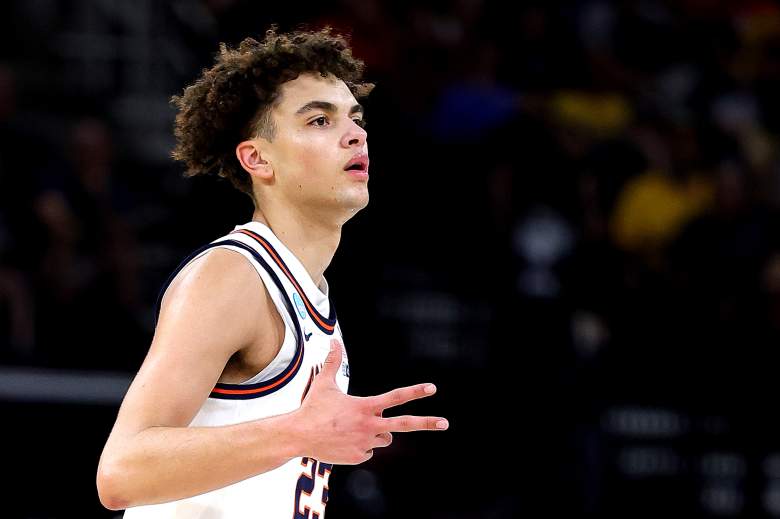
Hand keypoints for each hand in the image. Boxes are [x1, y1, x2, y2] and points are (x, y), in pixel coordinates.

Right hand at [292, 339, 447, 464]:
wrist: (298, 436)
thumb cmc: (312, 408)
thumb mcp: (324, 383)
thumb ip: (333, 362)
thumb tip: (334, 340)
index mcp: (365, 406)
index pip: (395, 397)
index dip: (415, 392)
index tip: (432, 389)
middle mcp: (369, 425)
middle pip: (404, 424)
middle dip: (427, 423)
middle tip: (445, 423)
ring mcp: (365, 443)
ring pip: (384, 437)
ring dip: (376, 433)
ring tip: (353, 428)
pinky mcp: (358, 457)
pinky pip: (369, 451)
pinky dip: (361, 446)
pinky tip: (344, 441)